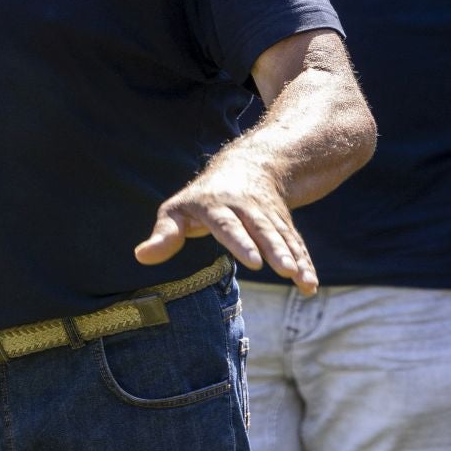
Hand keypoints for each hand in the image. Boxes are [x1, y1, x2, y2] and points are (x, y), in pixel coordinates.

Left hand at [135, 155, 317, 294]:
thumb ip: (164, 234)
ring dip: (294, 257)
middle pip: (262, 229)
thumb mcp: (177, 210)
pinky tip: (309, 285)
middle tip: (285, 270)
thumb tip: (141, 256)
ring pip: (282, 236)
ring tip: (301, 279)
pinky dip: (304, 262)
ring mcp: (268, 215)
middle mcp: (246, 208)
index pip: (227, 224)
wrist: (247, 166)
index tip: (253, 262)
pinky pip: (295, 243)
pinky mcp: (284, 224)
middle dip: (274, 249)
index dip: (240, 242)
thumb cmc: (200, 199)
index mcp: (216, 204)